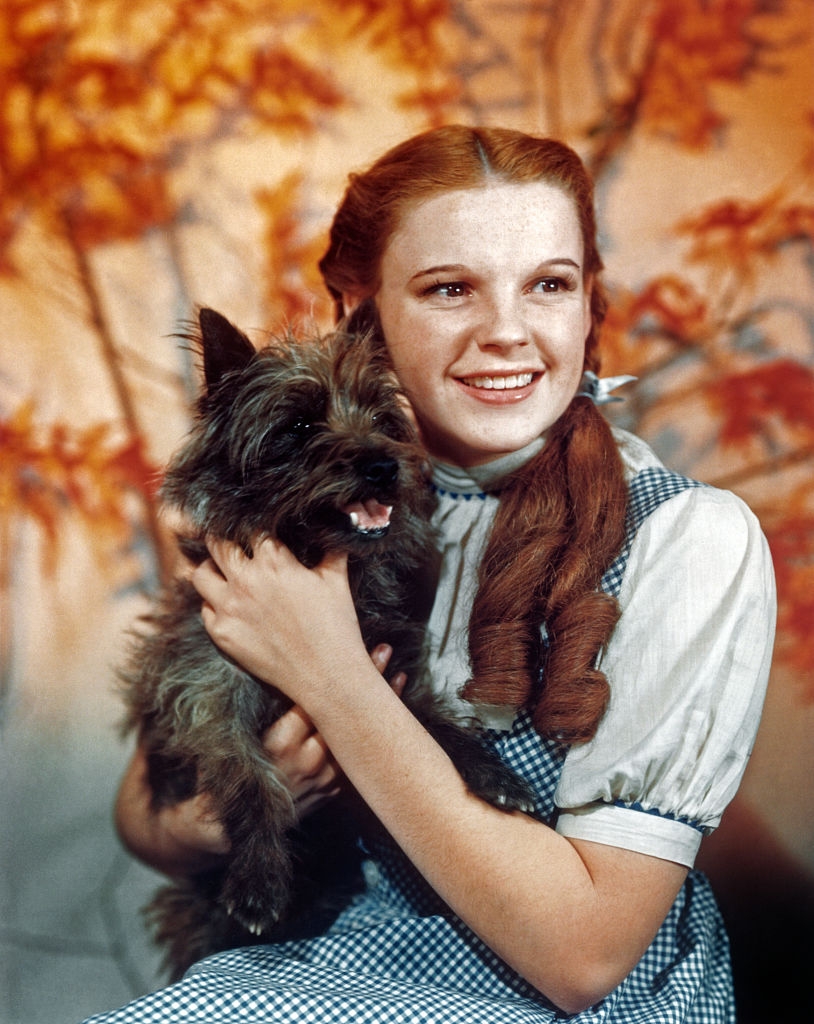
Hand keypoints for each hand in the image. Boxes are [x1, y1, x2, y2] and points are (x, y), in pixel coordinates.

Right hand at [115, 646, 404, 874]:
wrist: (222, 828)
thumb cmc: (224, 769)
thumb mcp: (234, 733)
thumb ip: (254, 702)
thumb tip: (258, 653)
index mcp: (279, 743)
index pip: (315, 700)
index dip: (335, 672)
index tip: (351, 646)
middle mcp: (304, 762)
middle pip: (343, 716)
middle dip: (367, 684)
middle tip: (383, 650)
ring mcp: (320, 781)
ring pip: (357, 741)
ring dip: (379, 711)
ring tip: (397, 677)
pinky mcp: (328, 794)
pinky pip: (355, 765)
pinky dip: (372, 742)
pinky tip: (389, 720)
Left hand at [191, 535, 368, 708]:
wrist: (326, 676)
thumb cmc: (335, 627)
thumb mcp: (337, 581)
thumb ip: (331, 550)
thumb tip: (339, 527)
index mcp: (274, 562)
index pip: (249, 528)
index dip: (252, 527)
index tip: (255, 531)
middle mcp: (246, 581)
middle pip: (217, 544)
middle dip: (224, 541)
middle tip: (232, 546)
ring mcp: (230, 608)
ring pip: (200, 575)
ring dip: (211, 569)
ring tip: (222, 572)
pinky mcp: (222, 634)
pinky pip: (205, 609)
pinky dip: (214, 604)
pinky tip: (229, 605)